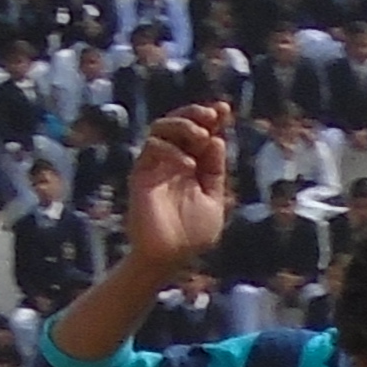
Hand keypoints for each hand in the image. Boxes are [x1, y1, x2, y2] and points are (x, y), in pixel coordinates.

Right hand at [125, 102, 234, 265]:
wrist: (168, 257)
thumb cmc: (192, 235)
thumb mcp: (213, 201)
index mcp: (194, 165)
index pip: (201, 133)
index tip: (224, 109)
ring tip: (200, 137)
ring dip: (183, 124)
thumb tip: (216, 140)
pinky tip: (188, 165)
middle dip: (196, 113)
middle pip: (180, 122)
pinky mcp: (141, 173)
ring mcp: (156, 164)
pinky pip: (151, 147)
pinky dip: (171, 149)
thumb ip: (215, 172)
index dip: (212, 118)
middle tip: (212, 115)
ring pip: (162, 127)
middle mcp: (174, 160)